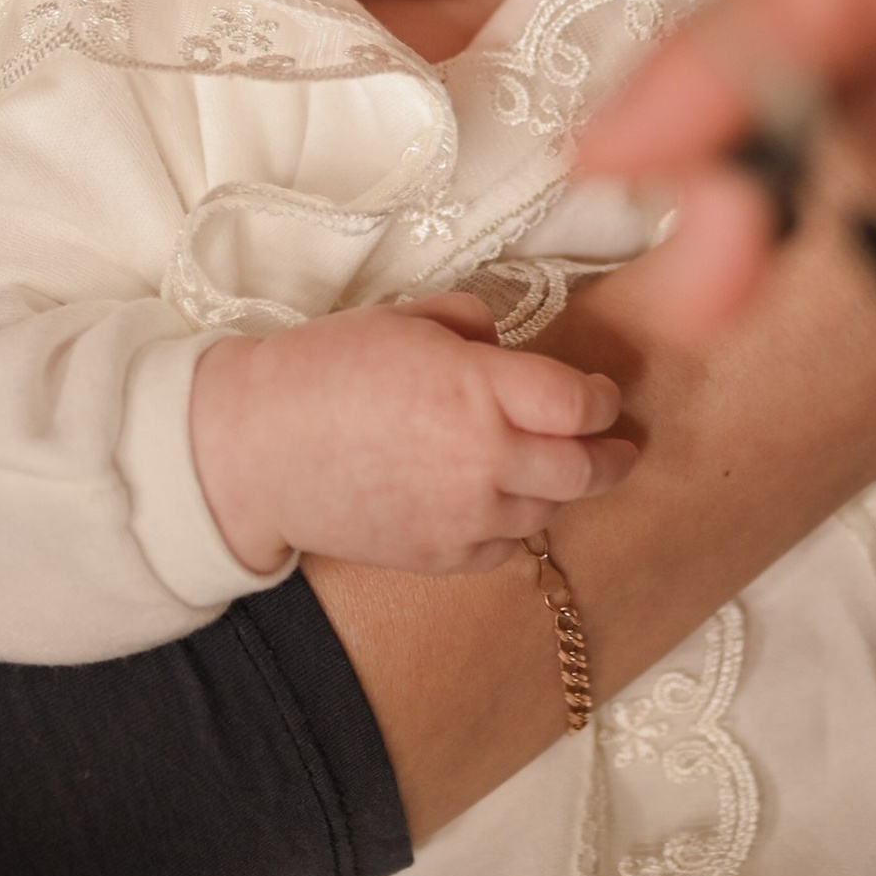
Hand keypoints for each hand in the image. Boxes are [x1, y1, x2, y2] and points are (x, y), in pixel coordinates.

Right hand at [190, 296, 636, 578]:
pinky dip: (513, 524)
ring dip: (560, 488)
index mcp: (480, 390)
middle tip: (621, 446)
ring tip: (553, 468)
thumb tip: (506, 345)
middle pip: (587, 468)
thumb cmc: (324, 370)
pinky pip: (505, 546)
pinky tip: (498, 500)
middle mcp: (485, 460)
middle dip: (612, 455)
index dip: (601, 398)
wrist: (254, 449)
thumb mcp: (406, 318)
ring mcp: (465, 516)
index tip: (600, 393)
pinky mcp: (440, 557)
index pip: (581, 403)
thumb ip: (474, 326)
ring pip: (550, 511)